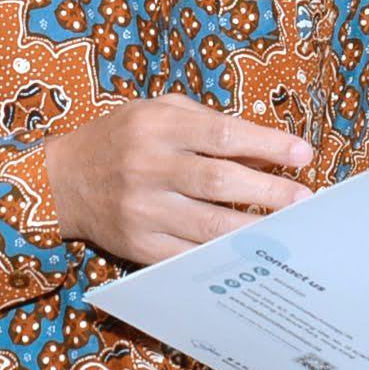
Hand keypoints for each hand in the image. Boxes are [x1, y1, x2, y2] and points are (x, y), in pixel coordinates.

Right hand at [43, 95, 313, 264]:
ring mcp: (142, 210)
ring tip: (289, 230)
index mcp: (156, 126)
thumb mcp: (159, 113)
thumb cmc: (121, 139)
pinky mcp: (138, 245)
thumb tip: (267, 149)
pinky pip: (190, 255)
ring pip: (210, 225)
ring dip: (256, 229)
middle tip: (305, 200)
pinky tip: (250, 253)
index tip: (303, 154)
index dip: (268, 144)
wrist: (62, 181)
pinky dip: (225, 256)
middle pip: (220, 181)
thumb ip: (209, 124)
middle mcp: (148, 166)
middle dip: (270, 191)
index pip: (222, 134)